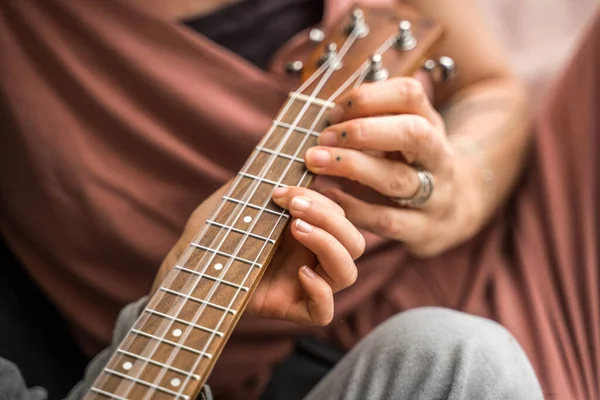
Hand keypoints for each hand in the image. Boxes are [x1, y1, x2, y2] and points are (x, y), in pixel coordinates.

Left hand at [152, 183, 364, 325]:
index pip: (340, 217)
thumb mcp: (239, 199)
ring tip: (296, 228)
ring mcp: (305, 284)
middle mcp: (313, 256)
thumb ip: (265, 180)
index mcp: (309, 231)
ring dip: (329, 245)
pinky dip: (321, 292)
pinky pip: (324, 312)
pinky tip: (301, 273)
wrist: (186, 265)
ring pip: (347, 272)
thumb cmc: (213, 230)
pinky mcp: (291, 309)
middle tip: (292, 207)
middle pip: (354, 243)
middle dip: (329, 218)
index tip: (282, 191)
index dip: (321, 201)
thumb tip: (291, 160)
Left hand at [305, 77, 481, 256]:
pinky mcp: (423, 229)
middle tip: (323, 136)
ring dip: (352, 167)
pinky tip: (327, 195)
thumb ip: (371, 120)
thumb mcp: (402, 134)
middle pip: (413, 134)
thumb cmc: (411, 164)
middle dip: (363, 131)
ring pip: (397, 179)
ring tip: (315, 161)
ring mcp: (435, 195)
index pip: (410, 94)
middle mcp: (438, 156)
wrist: (451, 212)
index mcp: (431, 123)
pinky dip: (352, 207)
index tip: (333, 111)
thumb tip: (322, 114)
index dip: (368, 97)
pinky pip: (385, 219)